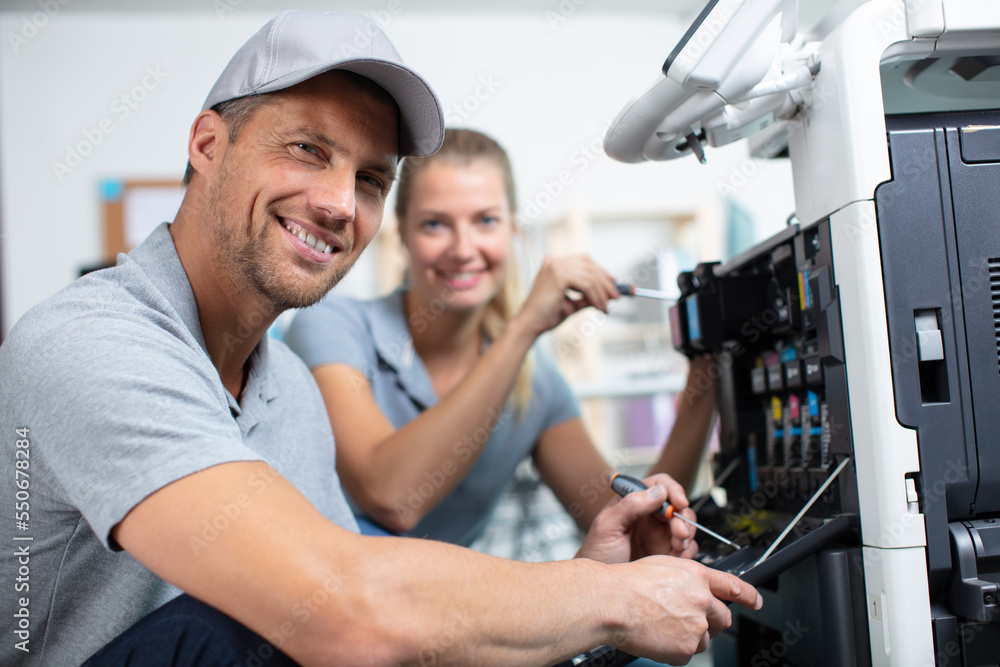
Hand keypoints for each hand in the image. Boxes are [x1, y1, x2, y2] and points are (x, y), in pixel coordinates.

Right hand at [512, 254, 618, 337]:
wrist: (530, 325)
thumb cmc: (547, 316)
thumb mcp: (573, 303)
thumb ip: (589, 296)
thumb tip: (610, 294)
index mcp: (554, 263)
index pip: (585, 260)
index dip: (602, 271)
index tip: (614, 284)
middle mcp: (554, 260)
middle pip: (590, 265)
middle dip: (606, 282)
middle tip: (617, 297)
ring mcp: (555, 266)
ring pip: (590, 275)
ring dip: (603, 292)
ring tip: (606, 307)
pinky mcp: (559, 275)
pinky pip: (587, 284)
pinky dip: (596, 296)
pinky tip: (600, 308)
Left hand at [576, 473, 698, 563]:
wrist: (599, 586)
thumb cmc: (596, 553)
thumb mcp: (607, 526)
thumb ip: (630, 505)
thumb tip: (658, 491)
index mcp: (634, 502)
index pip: (659, 484)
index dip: (673, 490)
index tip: (679, 503)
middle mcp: (649, 515)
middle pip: (678, 506)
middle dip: (683, 518)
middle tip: (679, 534)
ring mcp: (659, 534)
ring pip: (685, 525)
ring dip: (687, 534)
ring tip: (677, 547)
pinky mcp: (666, 553)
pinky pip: (686, 547)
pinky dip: (687, 551)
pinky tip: (676, 557)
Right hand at [611, 556, 761, 663]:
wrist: (612, 602)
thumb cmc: (628, 583)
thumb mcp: (663, 566)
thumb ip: (687, 579)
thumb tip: (695, 589)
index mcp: (696, 576)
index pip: (733, 586)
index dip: (748, 595)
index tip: (755, 601)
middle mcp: (702, 600)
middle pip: (723, 618)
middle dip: (711, 621)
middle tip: (688, 620)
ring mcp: (696, 626)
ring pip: (704, 638)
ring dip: (689, 635)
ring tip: (662, 626)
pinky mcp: (686, 648)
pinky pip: (687, 653)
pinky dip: (675, 649)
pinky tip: (658, 637)